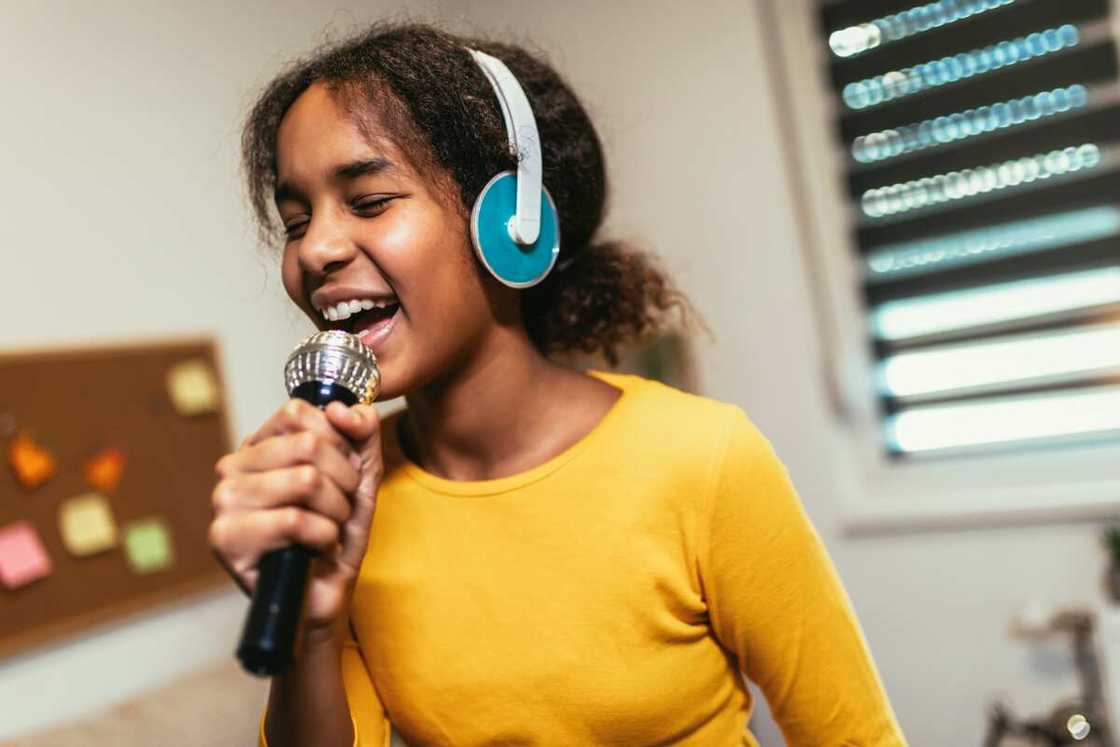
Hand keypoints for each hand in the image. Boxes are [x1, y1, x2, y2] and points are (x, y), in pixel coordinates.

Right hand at [208, 399, 382, 636]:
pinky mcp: (226, 538)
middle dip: (343, 483)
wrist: (326, 594)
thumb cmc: (337, 533)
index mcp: (259, 446)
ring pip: (305, 481)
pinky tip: (314, 550)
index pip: (299, 411)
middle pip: (308, 445)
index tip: (342, 473)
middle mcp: (233, 467)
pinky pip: (294, 520)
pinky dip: (323, 538)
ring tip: (327, 531)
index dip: (338, 443)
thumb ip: (362, 430)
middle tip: (339, 510)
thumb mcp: (361, 474)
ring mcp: (224, 502)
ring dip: (335, 513)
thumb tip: (342, 408)